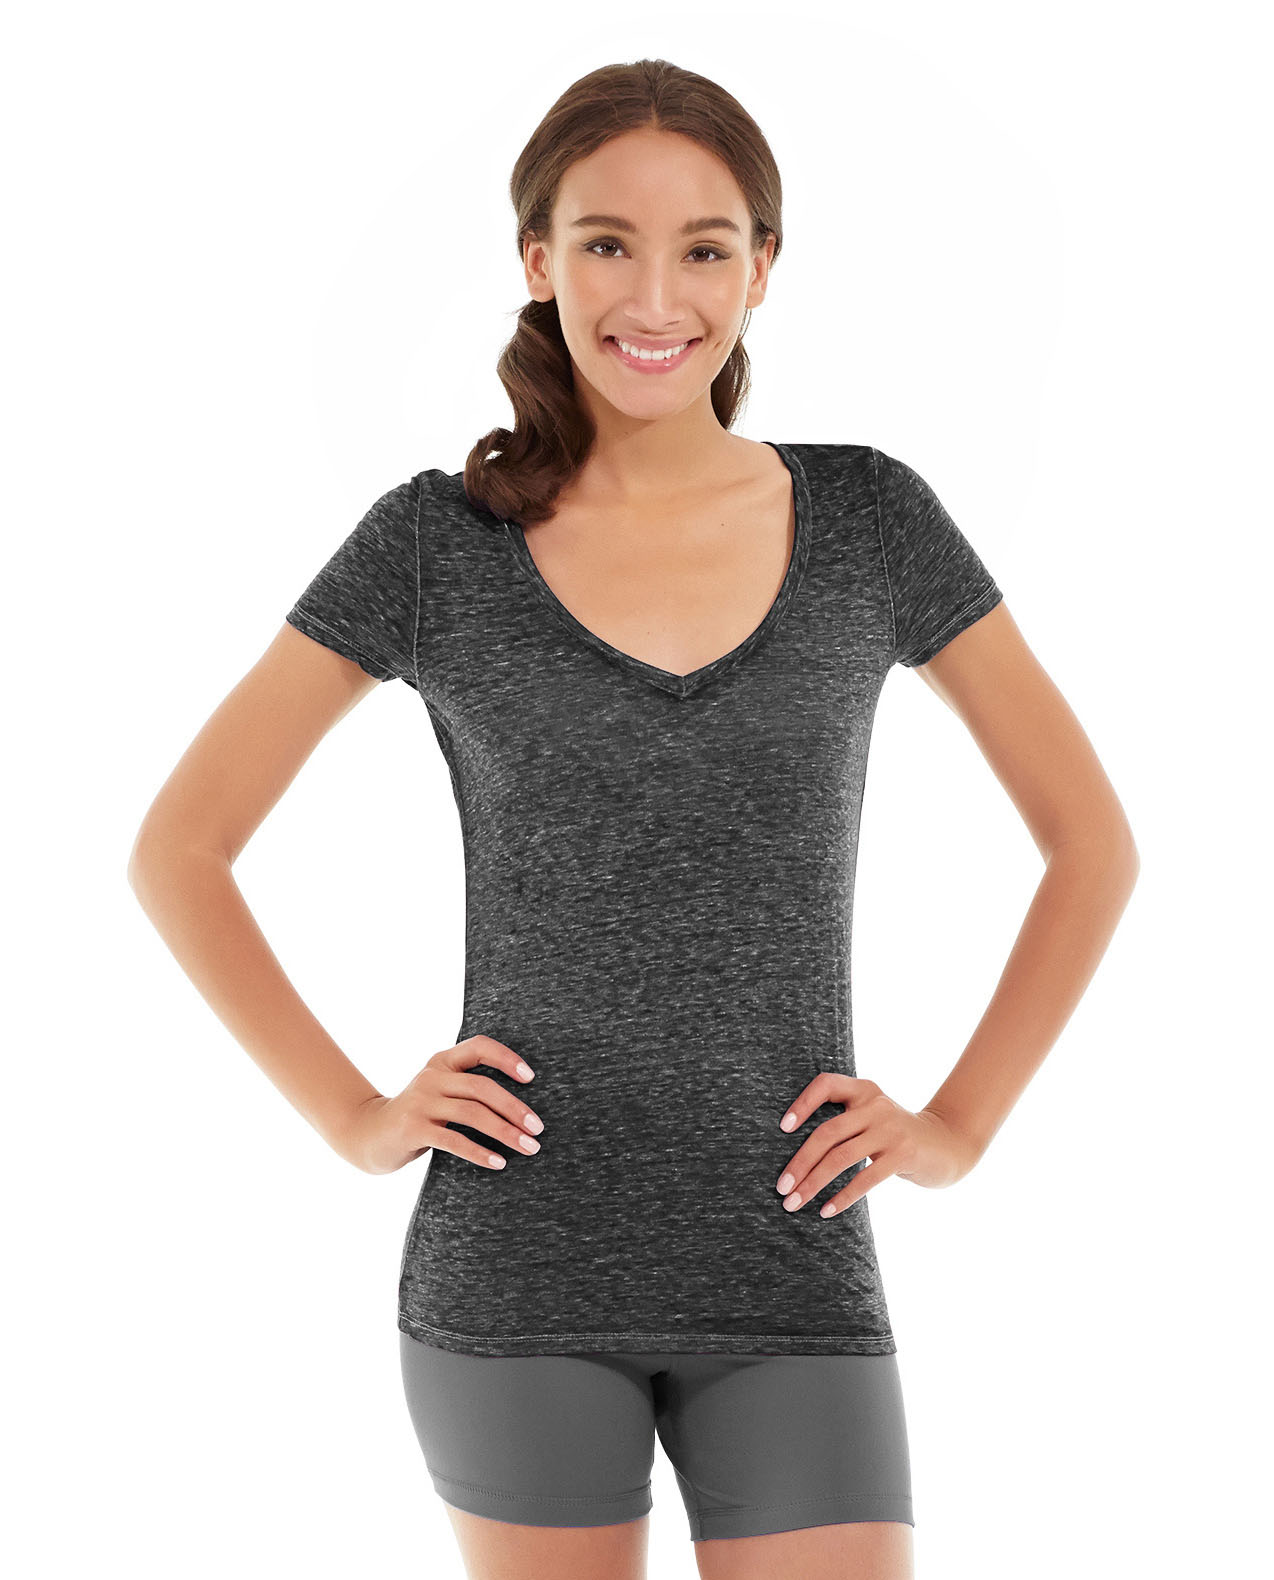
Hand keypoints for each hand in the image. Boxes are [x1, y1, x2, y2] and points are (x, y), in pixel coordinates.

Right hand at [335, 1035, 545, 1175]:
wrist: (369, 1134)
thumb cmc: (419, 1115)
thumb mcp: (440, 1091)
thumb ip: (468, 1088)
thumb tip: (522, 1107)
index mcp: (442, 1061)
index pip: (479, 1047)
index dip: (507, 1058)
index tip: (531, 1077)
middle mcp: (432, 1077)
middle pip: (482, 1087)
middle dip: (515, 1108)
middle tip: (538, 1128)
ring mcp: (420, 1102)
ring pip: (472, 1113)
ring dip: (505, 1132)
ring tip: (528, 1147)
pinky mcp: (412, 1128)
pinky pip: (454, 1141)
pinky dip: (480, 1152)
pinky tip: (499, 1163)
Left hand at [773, 1075, 981, 1215]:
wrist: (947, 1144)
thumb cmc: (895, 1136)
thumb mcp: (871, 1119)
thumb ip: (843, 1124)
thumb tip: (795, 1158)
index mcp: (863, 1090)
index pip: (826, 1084)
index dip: (802, 1103)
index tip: (782, 1128)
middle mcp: (875, 1105)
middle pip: (827, 1132)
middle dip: (800, 1162)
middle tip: (781, 1188)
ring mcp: (890, 1129)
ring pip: (841, 1157)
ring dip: (813, 1183)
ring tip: (794, 1203)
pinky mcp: (903, 1154)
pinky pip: (865, 1178)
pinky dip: (842, 1197)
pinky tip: (826, 1211)